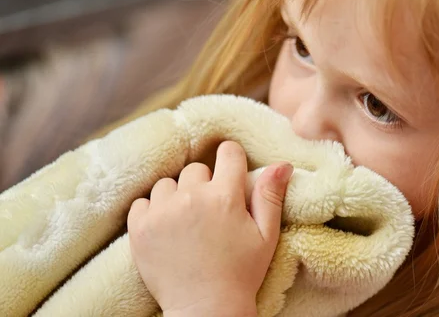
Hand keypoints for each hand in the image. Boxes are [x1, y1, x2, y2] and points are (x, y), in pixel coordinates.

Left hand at [127, 141, 293, 316]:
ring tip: (186, 222)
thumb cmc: (241, 273)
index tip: (230, 173)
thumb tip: (282, 163)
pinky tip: (166, 229)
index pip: (228, 152)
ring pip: (168, 183)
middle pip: (196, 168)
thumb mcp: (266, 235)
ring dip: (176, 196)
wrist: (205, 310)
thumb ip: (270, 196)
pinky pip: (142, 202)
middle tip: (210, 212)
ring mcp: (163, 212)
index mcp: (226, 196)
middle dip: (204, 184)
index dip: (231, 160)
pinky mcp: (141, 227)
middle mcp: (193, 198)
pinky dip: (152, 211)